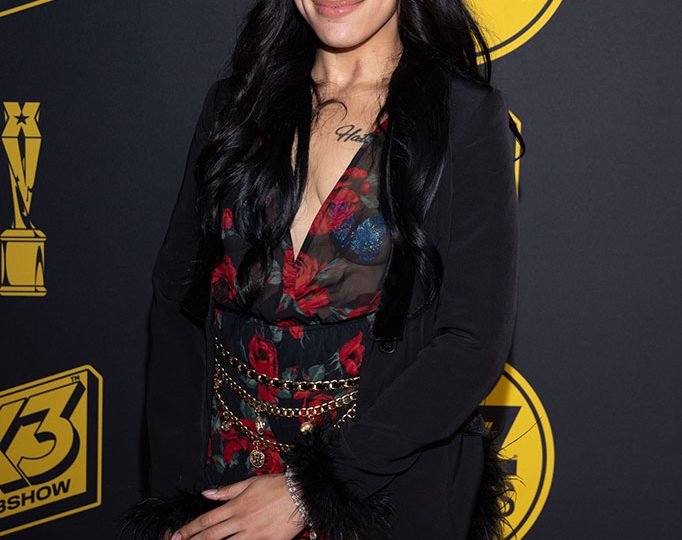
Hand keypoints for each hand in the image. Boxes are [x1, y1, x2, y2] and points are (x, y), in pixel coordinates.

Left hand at [170, 473, 306, 539]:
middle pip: (211, 536)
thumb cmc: (276, 486)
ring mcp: (252, 534)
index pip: (207, 519)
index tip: (178, 534)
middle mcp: (241, 521)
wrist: (301, 494)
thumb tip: (206, 494)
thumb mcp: (250, 483)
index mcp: (236, 505)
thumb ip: (226, 491)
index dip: (190, 529)